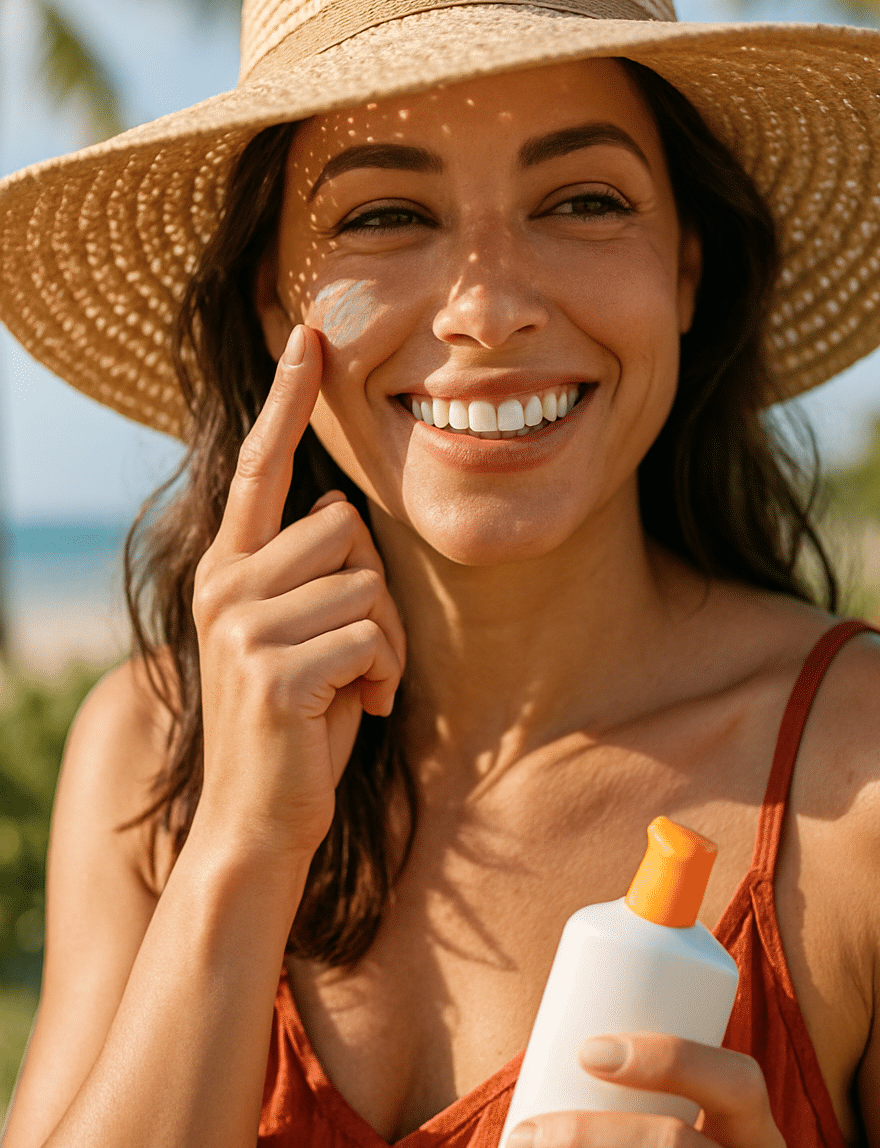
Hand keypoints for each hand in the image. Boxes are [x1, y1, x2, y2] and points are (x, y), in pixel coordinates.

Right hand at [191, 324, 405, 862]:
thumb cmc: (298, 719)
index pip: (259, 464)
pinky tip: (356, 711)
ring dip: (388, 640)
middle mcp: (223, 584)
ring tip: (355, 685)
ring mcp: (241, 627)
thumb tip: (340, 507)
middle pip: (346, 527)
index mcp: (228, 567)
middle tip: (359, 654)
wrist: (262, 816)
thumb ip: (308, 568)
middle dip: (377, 591)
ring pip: (367, 581)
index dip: (288, 398)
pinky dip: (384, 676)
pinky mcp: (273, 670)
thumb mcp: (298, 630)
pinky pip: (373, 636)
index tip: (312, 331)